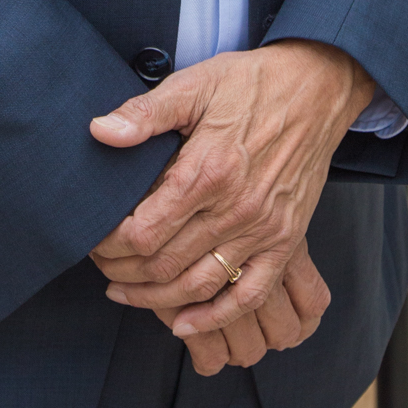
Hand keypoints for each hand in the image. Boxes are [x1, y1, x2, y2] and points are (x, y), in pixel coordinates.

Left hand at [88, 40, 374, 349]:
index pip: (144, 230)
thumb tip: (99, 131)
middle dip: (124, 273)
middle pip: (166, 264)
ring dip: (156, 300)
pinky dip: (215, 317)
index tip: (92, 240)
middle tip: (101, 266)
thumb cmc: (250, 83)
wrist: (316, 88)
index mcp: (208, 169)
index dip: (110, 244)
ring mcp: (264, 229)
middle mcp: (236, 208)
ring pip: (200, 285)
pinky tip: (184, 323)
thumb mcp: (194, 84)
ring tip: (124, 293)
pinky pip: (250, 295)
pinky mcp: (286, 241)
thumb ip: (145, 113)